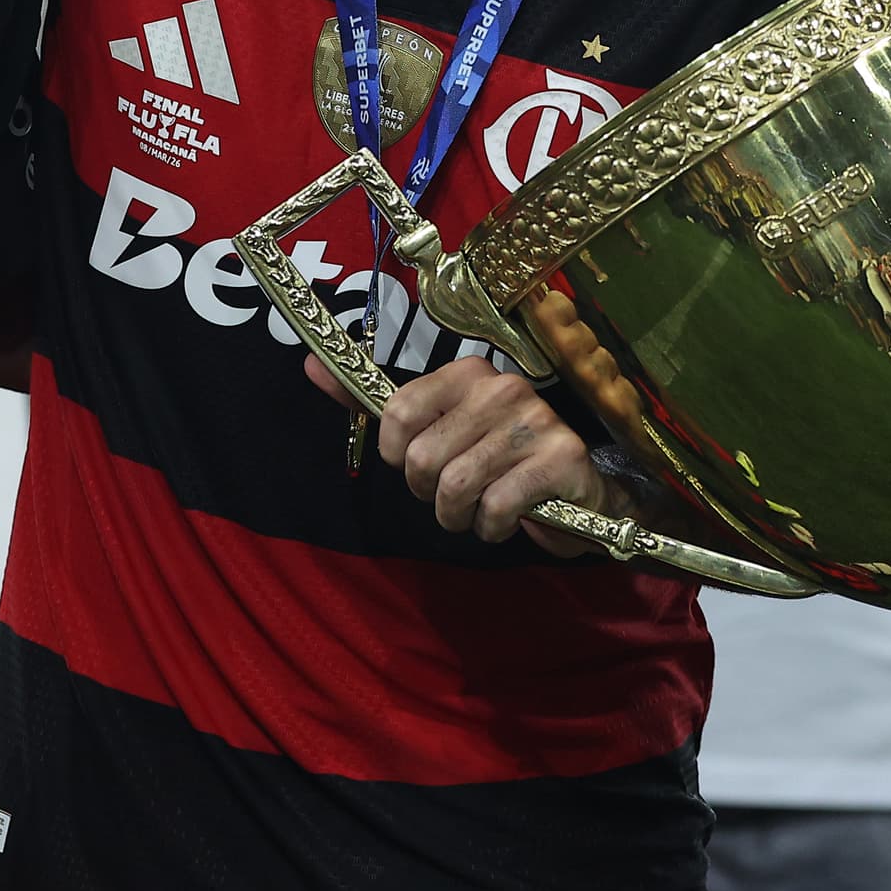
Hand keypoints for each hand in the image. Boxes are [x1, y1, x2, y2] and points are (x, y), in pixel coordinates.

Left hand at [303, 352, 603, 547]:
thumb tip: (310, 364)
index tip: (421, 462)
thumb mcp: (439, 429)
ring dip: (459, 516)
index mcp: (468, 372)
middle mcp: (503, 387)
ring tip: (479, 509)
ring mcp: (536, 421)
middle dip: (430, 493)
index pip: (396, 412)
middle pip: (422, 458)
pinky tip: (508, 518)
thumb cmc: (499, 461)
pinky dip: (492, 527)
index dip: (397, 455)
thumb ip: (377, 403)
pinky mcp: (561, 459)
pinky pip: (495, 507)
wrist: (580, 494)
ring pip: (456, 487)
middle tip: (456, 493)